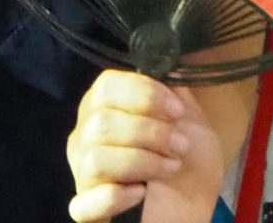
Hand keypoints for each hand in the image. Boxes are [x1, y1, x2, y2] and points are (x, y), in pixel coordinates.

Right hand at [66, 71, 226, 222]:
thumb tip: (166, 63)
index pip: (106, 86)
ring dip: (140, 161)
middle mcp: (85, 135)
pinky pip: (83, 204)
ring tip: (171, 166)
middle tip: (180, 144)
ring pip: (95, 160)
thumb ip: (173, 88)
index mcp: (104, 106)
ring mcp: (81, 172)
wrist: (191, 201)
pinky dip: (114, 197)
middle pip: (101, 123)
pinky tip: (140, 193)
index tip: (177, 110)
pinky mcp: (85, 208)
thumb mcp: (186, 116)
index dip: (143, 95)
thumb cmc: (186, 154)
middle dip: (149, 131)